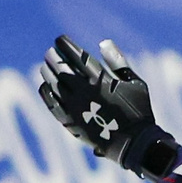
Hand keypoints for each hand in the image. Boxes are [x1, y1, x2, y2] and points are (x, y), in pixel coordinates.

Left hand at [37, 37, 179, 177]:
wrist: (133, 143)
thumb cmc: (137, 110)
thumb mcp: (135, 82)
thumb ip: (118, 62)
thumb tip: (103, 43)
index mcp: (101, 80)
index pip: (77, 57)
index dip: (66, 46)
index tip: (60, 39)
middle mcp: (85, 93)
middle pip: (62, 70)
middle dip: (54, 58)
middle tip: (50, 52)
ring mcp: (76, 109)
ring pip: (54, 86)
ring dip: (48, 74)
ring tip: (44, 67)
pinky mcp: (71, 123)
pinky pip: (53, 105)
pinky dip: (47, 94)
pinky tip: (45, 87)